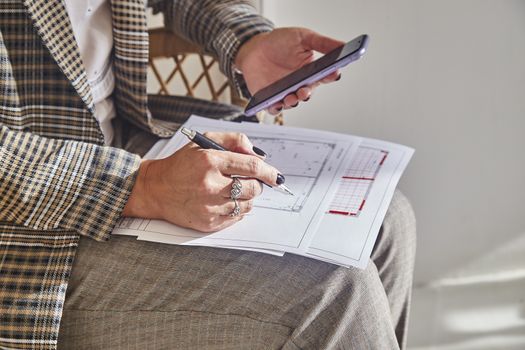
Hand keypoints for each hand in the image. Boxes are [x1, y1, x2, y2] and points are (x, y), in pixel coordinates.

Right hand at [123, 133, 280, 231]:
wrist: (155, 189)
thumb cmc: (181, 164)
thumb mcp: (204, 141)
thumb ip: (234, 141)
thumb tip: (259, 154)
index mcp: (210, 161)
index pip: (252, 167)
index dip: (269, 172)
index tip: (277, 176)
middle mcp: (210, 185)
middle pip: (253, 188)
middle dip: (257, 184)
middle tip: (249, 180)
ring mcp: (209, 206)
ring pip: (247, 204)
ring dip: (247, 197)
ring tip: (232, 190)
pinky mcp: (208, 222)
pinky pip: (236, 217)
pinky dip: (237, 209)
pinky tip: (224, 201)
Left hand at [235, 27, 343, 114]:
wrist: (254, 48)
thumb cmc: (279, 42)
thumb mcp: (303, 37)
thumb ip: (322, 43)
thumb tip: (343, 45)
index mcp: (311, 71)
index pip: (324, 76)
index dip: (331, 75)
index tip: (334, 72)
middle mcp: (300, 84)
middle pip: (308, 93)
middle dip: (308, 93)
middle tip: (305, 90)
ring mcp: (286, 92)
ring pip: (293, 102)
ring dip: (293, 102)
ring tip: (291, 97)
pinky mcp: (271, 98)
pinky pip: (275, 108)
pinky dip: (276, 108)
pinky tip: (275, 103)